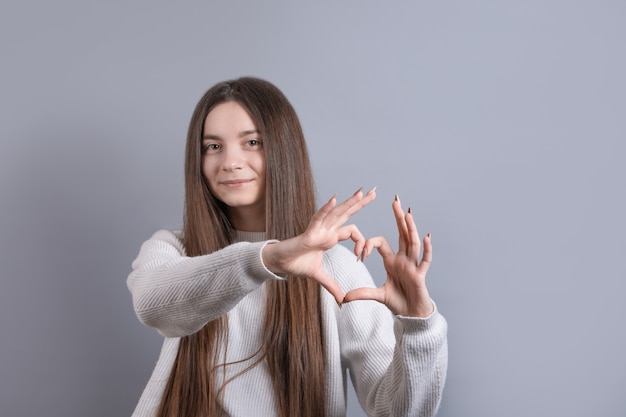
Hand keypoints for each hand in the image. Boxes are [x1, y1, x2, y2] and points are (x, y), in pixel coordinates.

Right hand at [262, 187, 376, 302]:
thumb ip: (331, 285)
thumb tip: (342, 300)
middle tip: (374, 191)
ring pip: (336, 213)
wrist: (279, 263)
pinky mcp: (308, 233)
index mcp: (330, 237)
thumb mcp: (318, 275)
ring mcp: (318, 230)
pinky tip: (334, 199)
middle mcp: (326, 230)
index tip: (363, 256)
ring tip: (362, 192)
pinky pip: (318, 219)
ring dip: (349, 203)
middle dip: (360, 203)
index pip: (352, 230)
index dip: (361, 241)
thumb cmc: (295, 263)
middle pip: (346, 213)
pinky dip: (325, 209)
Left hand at [343, 195, 433, 316]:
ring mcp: (413, 266)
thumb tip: (345, 298)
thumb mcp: (378, 295)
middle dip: (399, 218)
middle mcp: (403, 259)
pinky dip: (426, 249)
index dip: (369, 244)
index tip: (360, 252)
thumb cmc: (399, 302)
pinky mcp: (420, 275)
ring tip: (408, 214)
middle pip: (401, 234)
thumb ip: (363, 293)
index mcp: (392, 261)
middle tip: (396, 200)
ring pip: (412, 243)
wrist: (413, 315)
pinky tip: (425, 236)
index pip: (381, 243)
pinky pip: (424, 260)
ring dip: (410, 228)